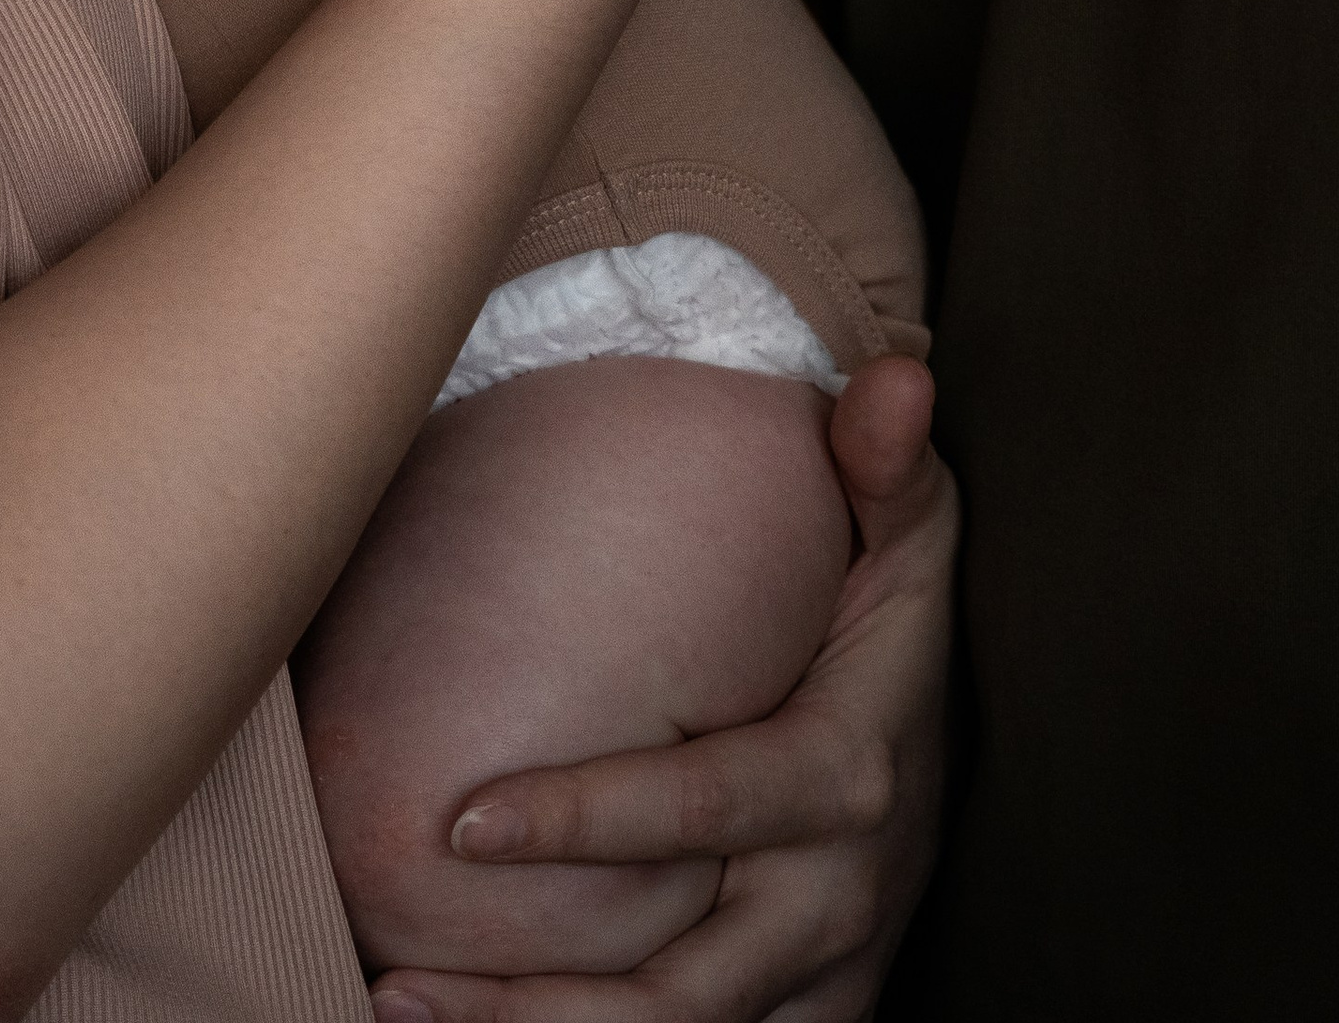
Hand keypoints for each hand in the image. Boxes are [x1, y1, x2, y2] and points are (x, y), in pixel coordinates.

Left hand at [367, 357, 957, 1022]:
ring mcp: (825, 963)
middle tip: (396, 981)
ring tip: (402, 1012)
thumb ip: (883, 460)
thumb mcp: (905, 524)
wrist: (942, 714)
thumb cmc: (886, 599)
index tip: (460, 825)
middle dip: (541, 1000)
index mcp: (846, 771)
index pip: (705, 809)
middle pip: (688, 984)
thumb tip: (896, 378)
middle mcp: (837, 890)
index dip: (588, 821)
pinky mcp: (812, 1005)